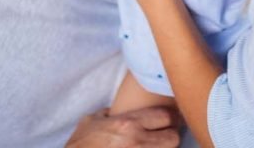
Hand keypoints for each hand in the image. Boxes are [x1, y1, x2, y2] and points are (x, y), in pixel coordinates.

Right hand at [65, 106, 180, 147]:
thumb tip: (117, 109)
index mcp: (127, 124)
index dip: (168, 118)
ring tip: (156, 145)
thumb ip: (109, 113)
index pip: (165, 116)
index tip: (167, 120)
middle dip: (170, 137)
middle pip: (173, 138)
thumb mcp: (91, 121)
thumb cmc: (80, 144)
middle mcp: (136, 141)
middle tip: (165, 136)